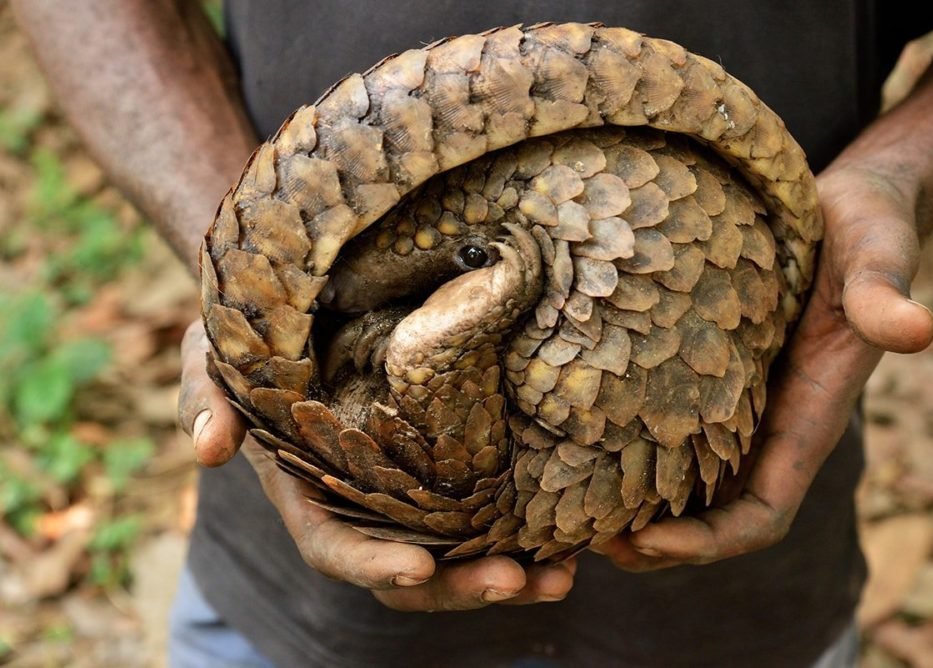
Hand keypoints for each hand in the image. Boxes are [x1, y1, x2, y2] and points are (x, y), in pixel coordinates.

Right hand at [178, 320, 574, 609]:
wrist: (303, 295)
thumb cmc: (252, 327)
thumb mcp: (213, 351)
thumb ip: (205, 398)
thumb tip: (209, 452)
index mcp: (307, 491)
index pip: (335, 546)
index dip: (372, 564)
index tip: (419, 568)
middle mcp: (363, 502)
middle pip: (410, 568)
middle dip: (459, 584)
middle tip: (517, 581)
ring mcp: (409, 487)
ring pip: (459, 550)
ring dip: (509, 571)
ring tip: (563, 576)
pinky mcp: (447, 461)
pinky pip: (487, 507)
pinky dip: (525, 526)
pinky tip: (574, 534)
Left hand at [593, 160, 932, 570]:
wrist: (847, 204)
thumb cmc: (865, 230)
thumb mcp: (876, 255)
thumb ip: (885, 294)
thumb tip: (917, 329)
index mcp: (808, 416)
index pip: (762, 512)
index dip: (711, 541)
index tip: (649, 542)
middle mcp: (768, 421)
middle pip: (712, 513)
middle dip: (657, 541)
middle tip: (586, 541)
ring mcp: (735, 400)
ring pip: (684, 478)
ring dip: (633, 504)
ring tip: (570, 507)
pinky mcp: (706, 369)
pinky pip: (667, 426)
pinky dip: (626, 448)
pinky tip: (576, 438)